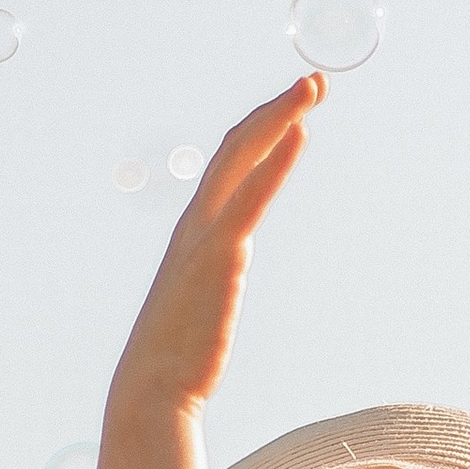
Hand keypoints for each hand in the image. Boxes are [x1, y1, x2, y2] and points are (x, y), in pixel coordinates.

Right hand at [107, 76, 323, 414]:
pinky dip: (276, 161)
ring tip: (313, 88)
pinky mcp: (221, 255)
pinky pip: (252, 197)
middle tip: (315, 82)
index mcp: (194, 231)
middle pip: (237, 146)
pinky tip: (300, 133)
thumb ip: (215, 274)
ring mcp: (206, 235)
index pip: (229, 163)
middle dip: (276, 109)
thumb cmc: (178, 355)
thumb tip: (225, 272)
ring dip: (280, 117)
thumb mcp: (203, 301)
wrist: (155, 386)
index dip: (261, 130)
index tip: (294, 108)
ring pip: (243, 157)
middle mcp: (197, 221)